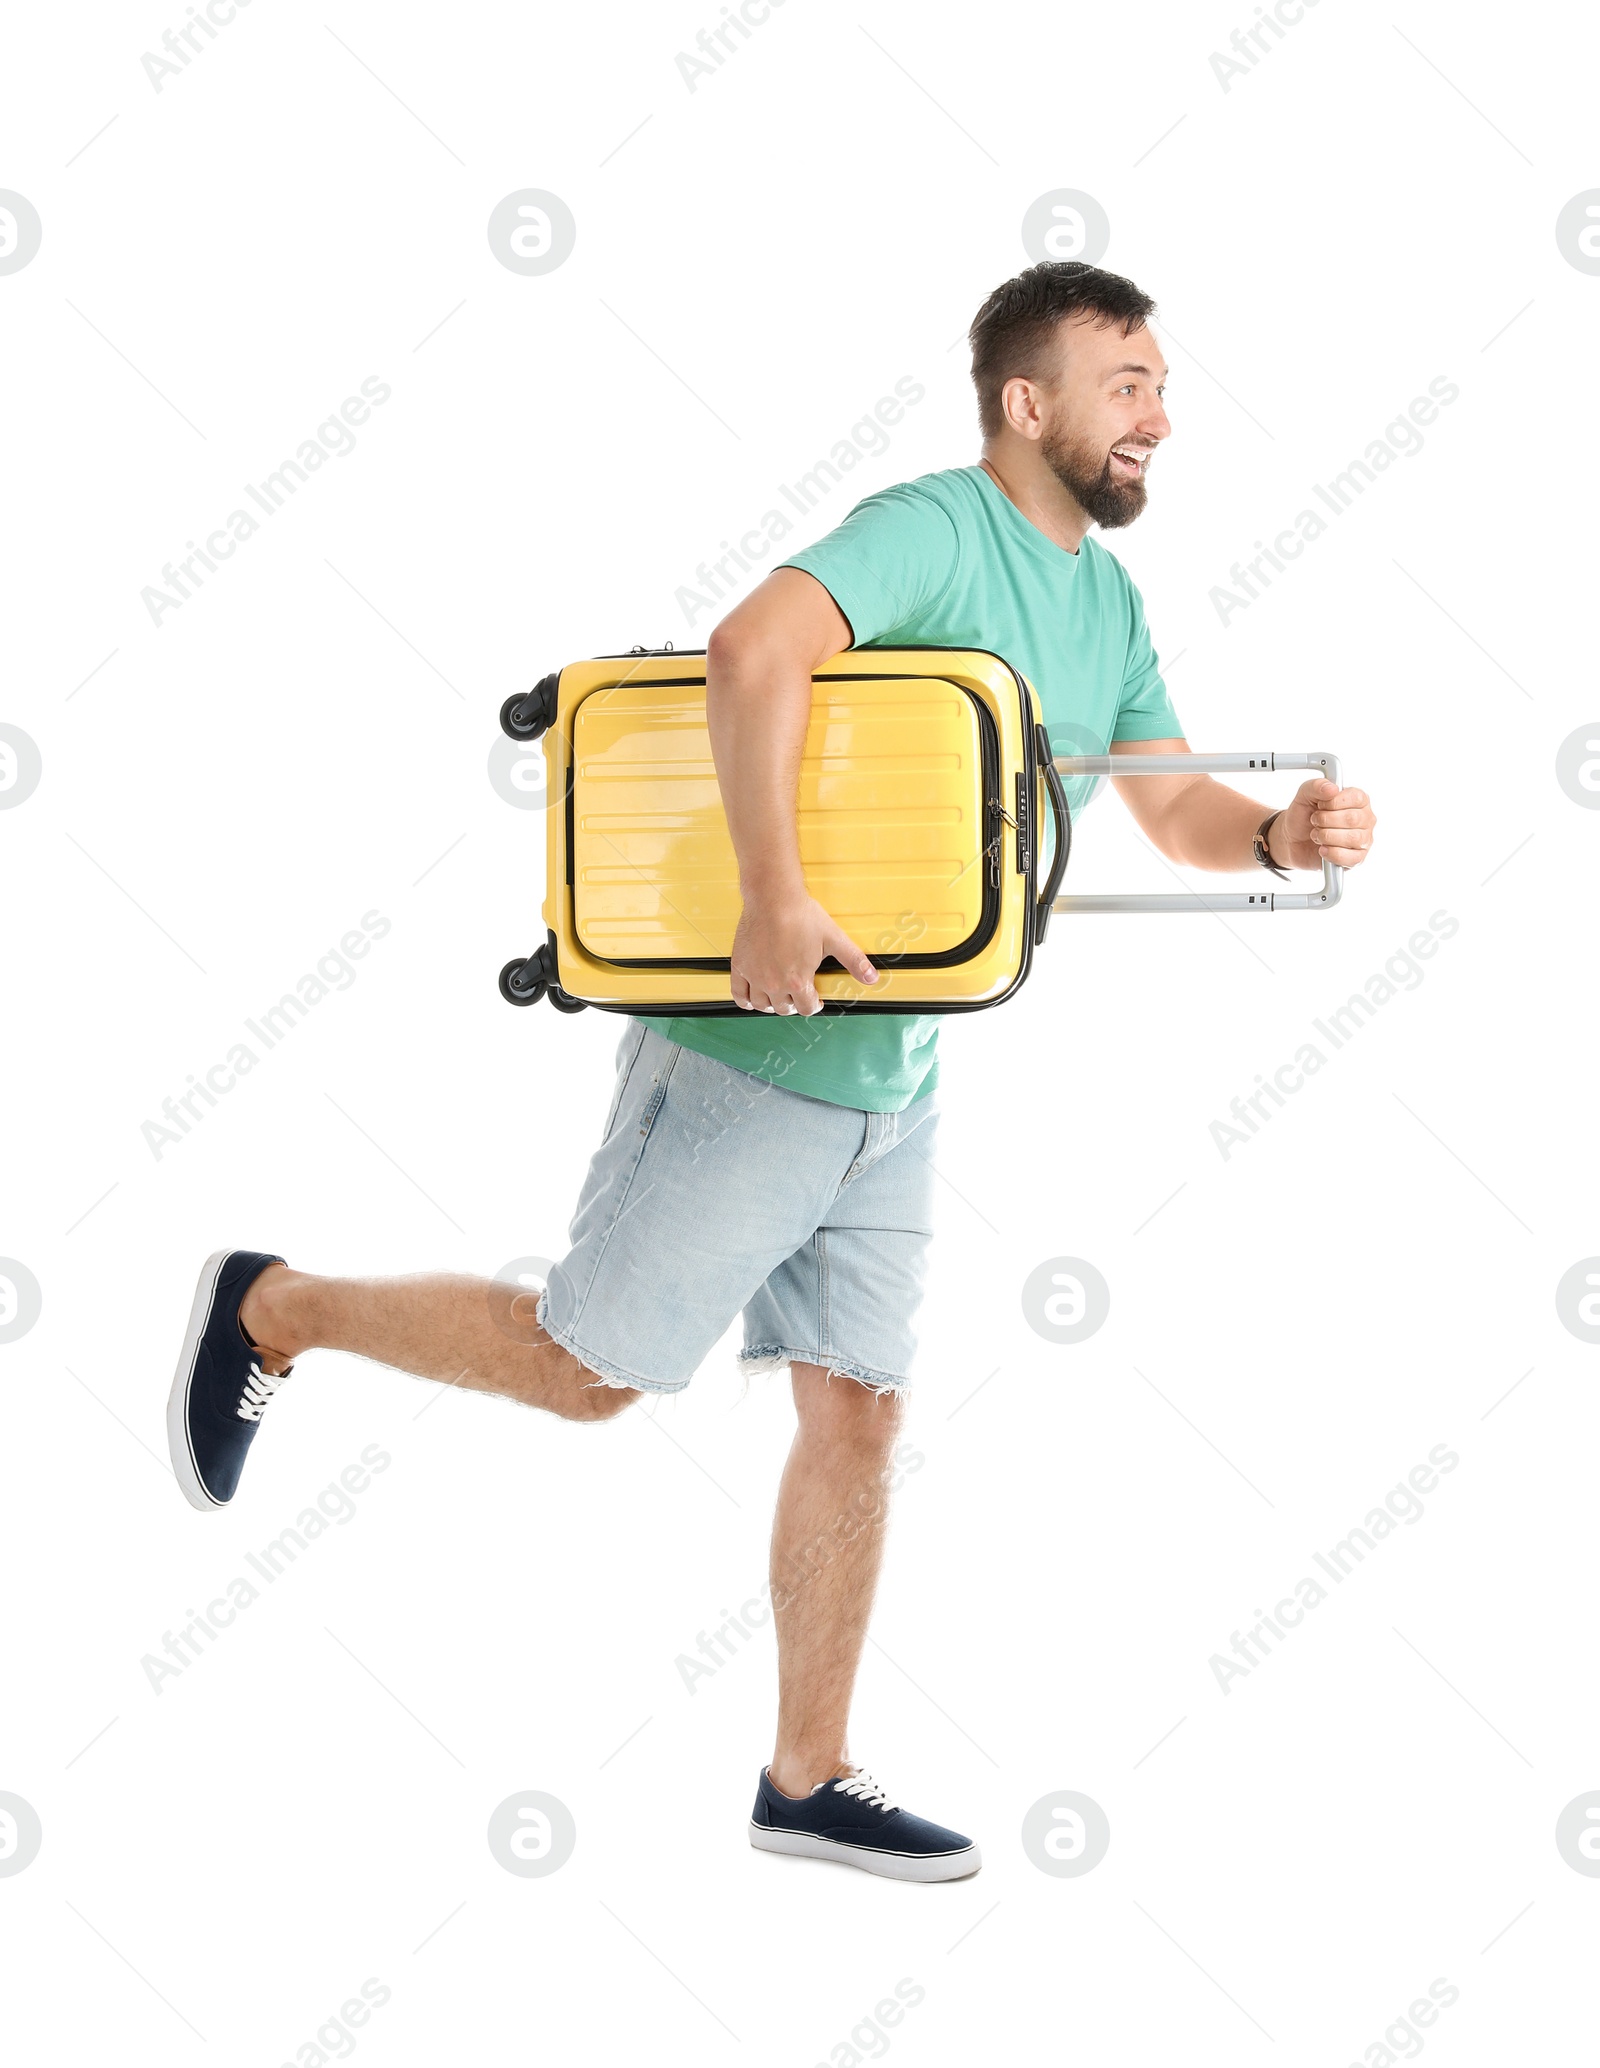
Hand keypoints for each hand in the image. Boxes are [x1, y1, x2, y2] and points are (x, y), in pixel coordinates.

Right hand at [729, 891, 877, 1014]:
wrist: (774, 898)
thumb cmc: (801, 915)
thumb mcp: (834, 939)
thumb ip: (854, 960)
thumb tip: (872, 977)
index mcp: (798, 981)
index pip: (807, 1008)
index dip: (814, 1005)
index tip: (814, 999)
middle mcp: (775, 983)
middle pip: (785, 1009)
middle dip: (794, 1004)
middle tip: (797, 994)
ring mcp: (755, 976)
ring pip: (762, 1005)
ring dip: (772, 1004)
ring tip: (778, 996)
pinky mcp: (740, 966)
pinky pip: (738, 994)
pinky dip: (745, 1000)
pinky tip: (752, 999)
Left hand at [1271, 778, 1375, 870]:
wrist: (1291, 840)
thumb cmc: (1303, 816)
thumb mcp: (1304, 795)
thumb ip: (1316, 786)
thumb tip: (1332, 789)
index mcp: (1358, 800)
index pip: (1356, 798)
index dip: (1333, 803)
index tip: (1320, 805)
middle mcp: (1365, 818)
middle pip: (1353, 819)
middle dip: (1325, 821)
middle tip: (1314, 821)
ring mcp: (1363, 839)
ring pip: (1353, 839)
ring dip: (1326, 837)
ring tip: (1316, 835)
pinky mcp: (1356, 858)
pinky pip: (1351, 858)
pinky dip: (1332, 854)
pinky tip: (1322, 850)